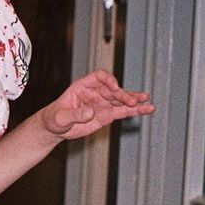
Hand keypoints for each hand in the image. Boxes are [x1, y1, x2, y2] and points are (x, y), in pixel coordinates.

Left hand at [39, 69, 153, 141]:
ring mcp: (103, 103)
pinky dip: (135, 111)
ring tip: (148, 104)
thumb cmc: (55, 118)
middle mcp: (96, 92)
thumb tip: (90, 113)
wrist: (56, 128)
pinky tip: (147, 110)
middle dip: (124, 95)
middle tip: (133, 101)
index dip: (108, 80)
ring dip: (134, 102)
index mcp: (82, 86)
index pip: (99, 76)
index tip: (114, 87)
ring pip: (121, 100)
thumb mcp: (61, 117)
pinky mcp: (107, 114)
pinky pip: (123, 111)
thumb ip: (74, 114)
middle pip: (113, 90)